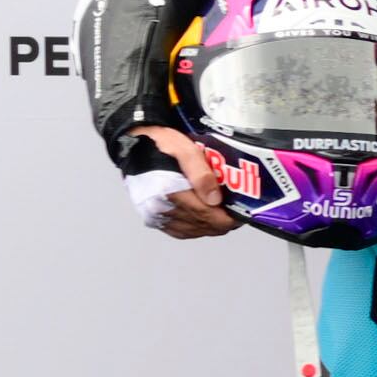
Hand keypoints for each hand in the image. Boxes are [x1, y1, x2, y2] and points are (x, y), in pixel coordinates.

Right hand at [127, 126, 241, 238]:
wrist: (136, 145)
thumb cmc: (160, 144)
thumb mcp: (186, 150)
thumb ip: (201, 175)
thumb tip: (215, 199)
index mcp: (168, 191)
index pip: (205, 214)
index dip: (227, 218)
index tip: (240, 215)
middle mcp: (159, 207)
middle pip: (200, 225)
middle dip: (222, 222)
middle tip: (236, 214)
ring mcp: (154, 215)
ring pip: (192, 231)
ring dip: (210, 227)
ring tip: (224, 216)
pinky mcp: (153, 217)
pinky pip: (179, 231)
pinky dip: (195, 229)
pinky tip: (205, 222)